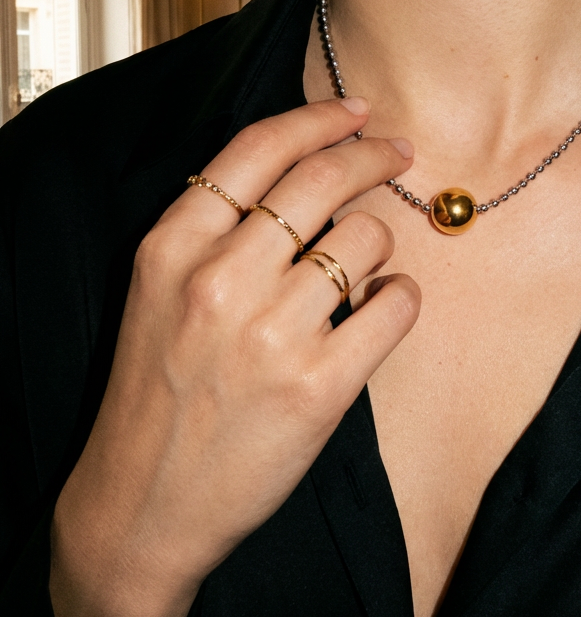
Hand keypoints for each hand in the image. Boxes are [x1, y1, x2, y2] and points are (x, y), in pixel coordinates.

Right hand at [49, 98, 419, 616]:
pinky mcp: (319, 387)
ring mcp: (271, 334)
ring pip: (365, 238)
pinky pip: (396, 305)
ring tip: (365, 266)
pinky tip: (383, 306)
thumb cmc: (157, 393)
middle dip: (372, 155)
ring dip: (380, 242)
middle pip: (321, 179)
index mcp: (171, 248)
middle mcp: (218, 280)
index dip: (318, 118)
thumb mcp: (156, 294)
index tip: (355, 112)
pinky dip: (401, 296)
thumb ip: (212, 231)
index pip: (257, 149)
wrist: (142, 505)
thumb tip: (302, 172)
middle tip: (396, 154)